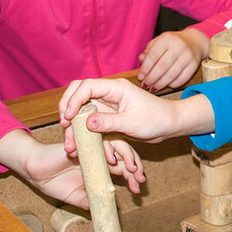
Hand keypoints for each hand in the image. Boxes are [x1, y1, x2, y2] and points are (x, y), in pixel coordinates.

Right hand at [0, 129, 145, 207]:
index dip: (133, 177)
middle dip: (135, 167)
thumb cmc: (54, 182)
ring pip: (116, 144)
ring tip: (131, 169)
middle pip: (124, 154)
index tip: (138, 189)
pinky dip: (106, 149)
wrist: (35, 172)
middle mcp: (100, 154)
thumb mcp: (78, 197)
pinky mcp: (83, 139)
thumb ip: (93, 201)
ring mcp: (92, 145)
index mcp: (101, 166)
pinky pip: (99, 140)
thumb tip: (110, 211)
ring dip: (126, 156)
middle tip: (140, 179)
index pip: (123, 167)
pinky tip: (111, 161)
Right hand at [60, 78, 214, 144]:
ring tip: (69, 143)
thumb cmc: (155, 120)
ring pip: (82, 108)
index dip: (73, 100)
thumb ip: (109, 122)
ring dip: (73, 123)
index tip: (68, 118)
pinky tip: (78, 145)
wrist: (168, 125)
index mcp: (115, 88)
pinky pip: (89, 120)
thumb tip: (87, 123)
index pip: (87, 86)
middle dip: (67, 106)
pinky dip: (82, 131)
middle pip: (79, 92)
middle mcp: (108, 93)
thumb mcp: (132, 123)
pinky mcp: (107, 116)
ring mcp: (107, 104)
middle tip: (63, 125)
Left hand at [137, 28, 206, 91]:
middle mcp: (179, 46)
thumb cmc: (172, 43)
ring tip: (153, 88)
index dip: (145, 68)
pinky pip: (182, 79)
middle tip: (145, 85)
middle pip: (162, 66)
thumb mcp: (159, 41)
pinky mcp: (194, 65)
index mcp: (167, 38)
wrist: (195, 41)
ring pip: (172, 74)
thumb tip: (141, 59)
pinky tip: (166, 86)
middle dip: (152, 78)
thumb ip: (149, 50)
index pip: (153, 55)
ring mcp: (188, 56)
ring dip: (161, 84)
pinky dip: (173, 84)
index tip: (140, 77)